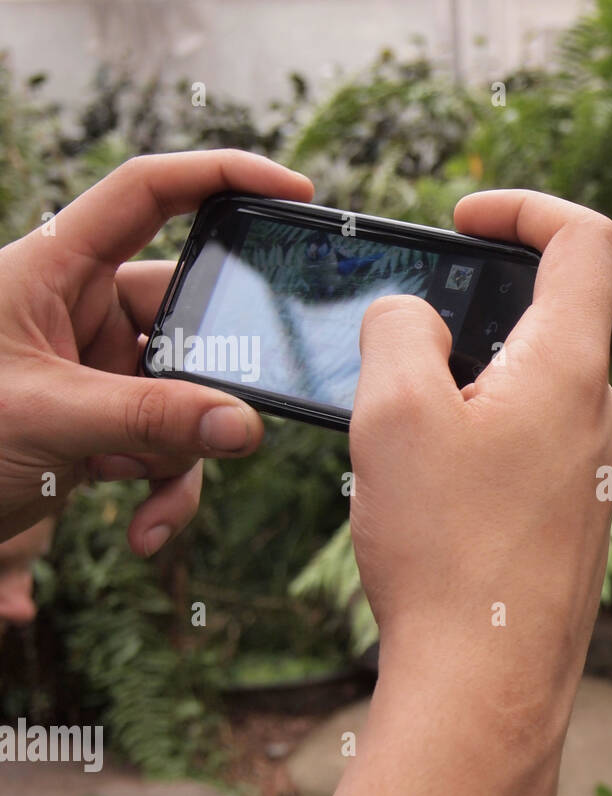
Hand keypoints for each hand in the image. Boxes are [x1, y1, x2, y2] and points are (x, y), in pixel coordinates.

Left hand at [0, 150, 312, 552]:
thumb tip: (246, 426)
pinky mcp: (104, 423)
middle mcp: (79, 310)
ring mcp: (96, 370)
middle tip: (233, 418)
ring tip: (148, 503)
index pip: (147, 193)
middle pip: (188, 315)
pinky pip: (167, 444)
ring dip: (181, 456)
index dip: (221, 177)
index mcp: (52, 268)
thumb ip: (152, 420)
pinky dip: (165, 488)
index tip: (293, 192)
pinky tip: (143, 530)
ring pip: (186, 393)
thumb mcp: (46, 419)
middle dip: (210, 381)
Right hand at [348, 190, 611, 747]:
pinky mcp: (577, 519)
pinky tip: (430, 495)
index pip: (586, 241)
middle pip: (546, 319)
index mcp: (571, 369)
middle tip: (398, 363)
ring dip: (465, 390)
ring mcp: (596, 472)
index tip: (465, 218)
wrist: (487, 686)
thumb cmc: (445, 552)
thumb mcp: (393, 415)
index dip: (526, 206)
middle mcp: (601, 415)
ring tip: (402, 447)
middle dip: (467, 319)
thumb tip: (413, 317)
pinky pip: (530, 448)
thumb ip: (398, 332)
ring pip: (529, 390)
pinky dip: (478, 442)